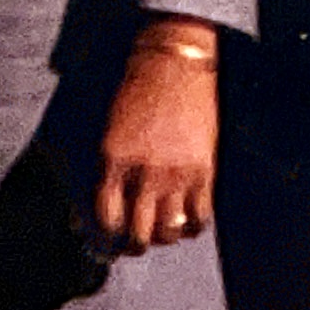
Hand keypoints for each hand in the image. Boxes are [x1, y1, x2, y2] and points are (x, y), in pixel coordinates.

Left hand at [90, 23, 217, 255]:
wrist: (174, 64)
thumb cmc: (136, 90)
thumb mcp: (108, 128)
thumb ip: (107, 166)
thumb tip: (106, 199)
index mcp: (113, 160)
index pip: (107, 218)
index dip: (107, 236)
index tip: (109, 237)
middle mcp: (143, 173)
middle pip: (138, 234)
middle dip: (135, 245)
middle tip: (135, 243)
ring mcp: (176, 174)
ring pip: (170, 232)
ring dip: (164, 237)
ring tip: (162, 232)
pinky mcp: (204, 171)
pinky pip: (200, 218)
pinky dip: (194, 227)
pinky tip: (188, 221)